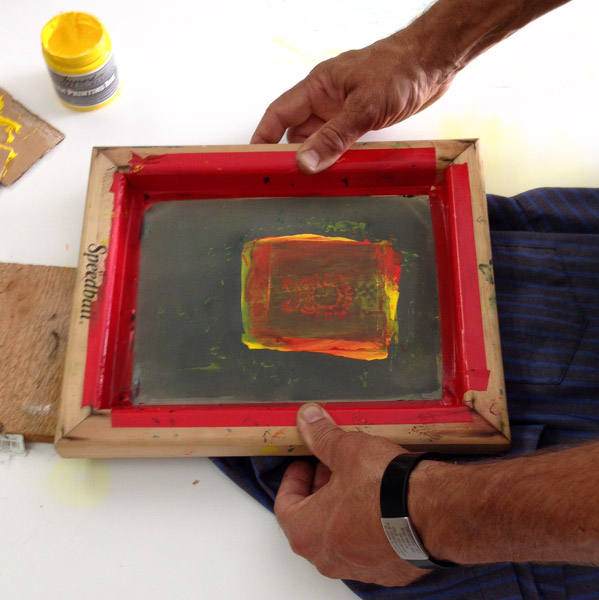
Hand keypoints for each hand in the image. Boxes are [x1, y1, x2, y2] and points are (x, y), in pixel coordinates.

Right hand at [251, 31, 453, 173]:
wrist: (434, 62)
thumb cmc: (399, 69)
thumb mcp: (363, 106)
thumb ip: (334, 136)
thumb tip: (305, 163)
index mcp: (317, 87)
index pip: (279, 114)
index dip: (263, 137)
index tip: (252, 160)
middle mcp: (326, 101)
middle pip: (298, 134)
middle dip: (292, 157)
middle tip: (286, 183)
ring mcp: (343, 112)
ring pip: (320, 142)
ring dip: (318, 161)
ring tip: (311, 185)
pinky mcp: (360, 122)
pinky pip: (341, 145)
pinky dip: (338, 160)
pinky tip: (339, 174)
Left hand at [274, 403, 429, 585]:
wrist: (435, 513)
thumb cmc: (383, 486)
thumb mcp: (346, 450)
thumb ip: (322, 435)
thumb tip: (307, 418)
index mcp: (307, 532)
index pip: (285, 504)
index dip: (294, 478)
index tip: (304, 462)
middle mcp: (328, 558)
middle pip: (312, 520)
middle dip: (320, 489)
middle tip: (331, 465)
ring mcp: (359, 568)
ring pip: (340, 534)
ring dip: (343, 507)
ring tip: (358, 478)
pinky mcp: (389, 570)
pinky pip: (369, 545)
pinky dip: (369, 524)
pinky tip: (383, 501)